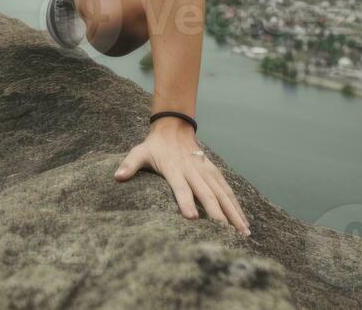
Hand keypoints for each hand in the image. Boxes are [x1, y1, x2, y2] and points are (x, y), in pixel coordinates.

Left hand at [114, 117, 250, 236]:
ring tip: (242, 232)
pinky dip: (237, 206)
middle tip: (225, 234)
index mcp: (174, 168)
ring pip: (222, 194)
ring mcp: (206, 172)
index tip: (192, 218)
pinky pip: (227, 191)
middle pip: (207, 194)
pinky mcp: (214, 172)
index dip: (185, 201)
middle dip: (217, 214)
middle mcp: (193, 171)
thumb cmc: (155, 146)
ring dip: (233, 212)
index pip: (180, 187)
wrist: (174, 127)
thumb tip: (117, 177)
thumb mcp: (139, 152)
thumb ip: (130, 165)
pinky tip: (243, 222)